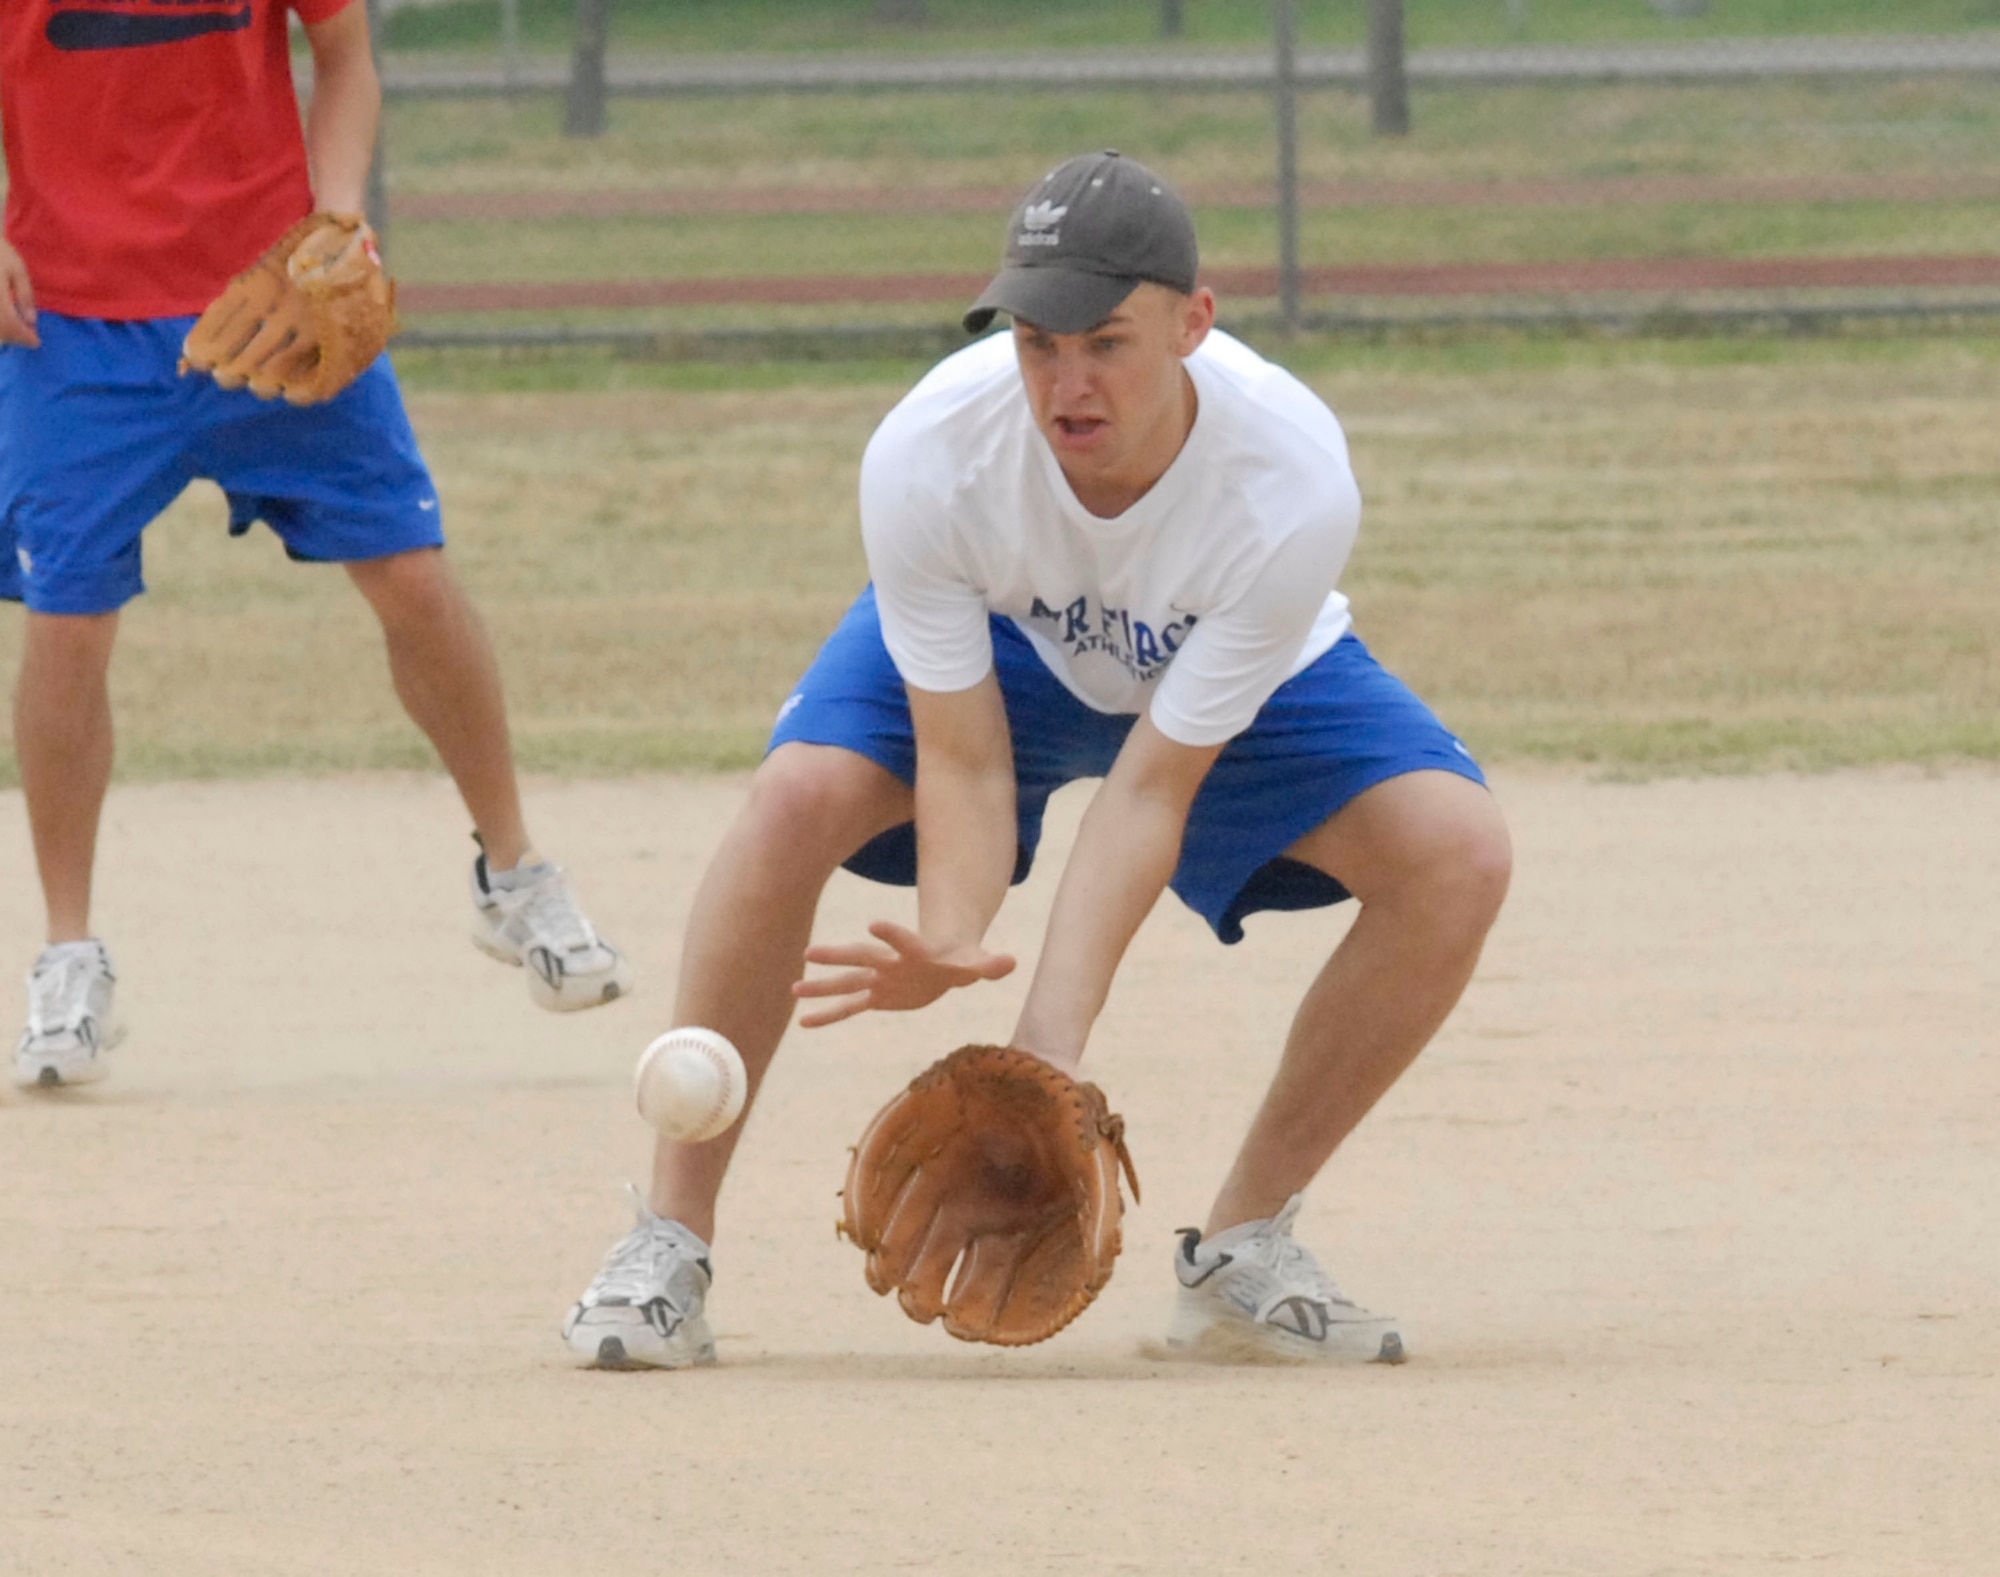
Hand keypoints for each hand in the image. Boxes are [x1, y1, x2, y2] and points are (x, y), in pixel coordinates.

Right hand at [1, 239, 38, 348]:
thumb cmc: (0, 253)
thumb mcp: (18, 271)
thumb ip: (25, 296)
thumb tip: (31, 322)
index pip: (11, 326)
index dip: (24, 337)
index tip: (36, 342)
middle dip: (13, 338)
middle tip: (27, 338)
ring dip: (2, 335)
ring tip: (15, 331)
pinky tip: (4, 323)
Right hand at [794, 920, 1015, 1028]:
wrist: (945, 960)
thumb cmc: (961, 959)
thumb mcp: (976, 963)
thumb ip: (989, 964)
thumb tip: (1011, 962)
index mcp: (915, 950)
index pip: (903, 939)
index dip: (892, 932)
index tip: (873, 923)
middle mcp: (891, 962)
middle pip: (862, 958)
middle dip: (839, 956)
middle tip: (810, 953)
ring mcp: (880, 980)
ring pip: (848, 983)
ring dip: (822, 987)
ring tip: (794, 989)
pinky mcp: (877, 997)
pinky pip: (849, 1008)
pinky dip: (827, 1016)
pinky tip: (803, 1022)